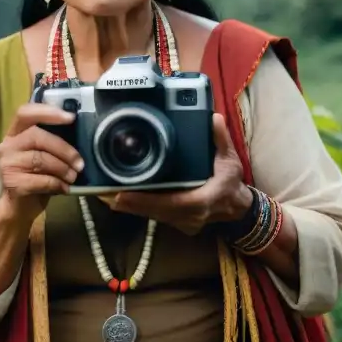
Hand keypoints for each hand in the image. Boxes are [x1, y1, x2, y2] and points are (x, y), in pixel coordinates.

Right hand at [0, 104, 83, 217]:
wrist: (19, 208)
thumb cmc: (36, 176)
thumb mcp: (44, 154)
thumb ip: (52, 140)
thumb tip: (81, 131)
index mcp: (15, 133)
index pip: (25, 113)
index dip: (47, 112)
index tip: (71, 117)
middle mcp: (7, 145)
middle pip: (36, 136)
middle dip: (63, 149)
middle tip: (80, 163)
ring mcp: (7, 164)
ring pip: (41, 159)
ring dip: (63, 169)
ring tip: (73, 177)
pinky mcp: (12, 183)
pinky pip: (41, 180)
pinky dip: (58, 184)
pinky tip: (64, 188)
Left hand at [100, 113, 251, 235]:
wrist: (238, 209)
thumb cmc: (232, 184)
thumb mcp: (230, 160)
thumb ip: (221, 140)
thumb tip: (214, 118)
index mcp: (201, 201)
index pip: (169, 203)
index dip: (145, 201)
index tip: (122, 196)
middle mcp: (189, 216)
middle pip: (154, 212)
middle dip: (129, 203)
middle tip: (104, 193)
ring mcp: (183, 223)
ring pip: (152, 216)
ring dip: (131, 207)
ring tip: (106, 195)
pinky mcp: (178, 223)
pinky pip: (156, 216)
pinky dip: (140, 208)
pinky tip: (122, 200)